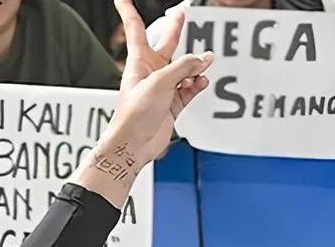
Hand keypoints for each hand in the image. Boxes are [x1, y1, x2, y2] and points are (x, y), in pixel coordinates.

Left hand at [80, 0, 213, 200]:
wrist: (134, 145)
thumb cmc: (136, 114)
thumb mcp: (161, 82)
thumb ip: (185, 67)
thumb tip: (204, 60)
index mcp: (139, 62)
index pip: (136, 29)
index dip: (128, 12)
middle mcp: (151, 73)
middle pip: (167, 44)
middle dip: (175, 28)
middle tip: (181, 12)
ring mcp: (163, 88)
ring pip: (185, 68)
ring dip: (196, 66)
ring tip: (205, 63)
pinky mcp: (172, 105)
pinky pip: (190, 88)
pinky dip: (198, 84)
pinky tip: (201, 81)